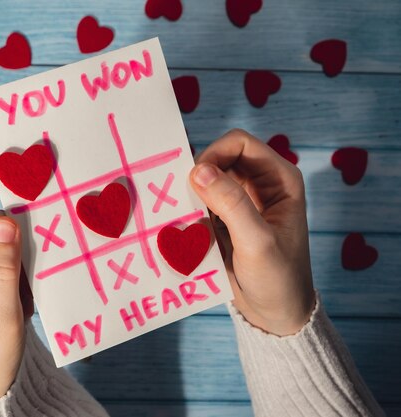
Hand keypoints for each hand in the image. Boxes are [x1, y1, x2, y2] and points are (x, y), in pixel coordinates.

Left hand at [0, 202, 33, 405]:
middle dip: (12, 251)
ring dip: (15, 267)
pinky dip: (12, 274)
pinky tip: (13, 302)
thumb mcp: (2, 318)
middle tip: (22, 291)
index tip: (26, 254)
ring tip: (17, 303)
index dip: (3, 224)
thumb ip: (4, 268)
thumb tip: (6, 222)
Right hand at [189, 129, 314, 335]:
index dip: (214, 153)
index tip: (193, 179)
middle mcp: (260, 183)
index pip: (240, 144)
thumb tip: (199, 170)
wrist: (275, 314)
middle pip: (220, 157)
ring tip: (179, 213)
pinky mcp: (225, 218)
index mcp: (279, 179)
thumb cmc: (278, 279)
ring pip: (207, 179)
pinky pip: (200, 201)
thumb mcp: (257, 242)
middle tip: (179, 197)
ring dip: (190, 193)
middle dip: (198, 173)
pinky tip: (182, 226)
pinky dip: (188, 209)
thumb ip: (232, 204)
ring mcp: (241, 200)